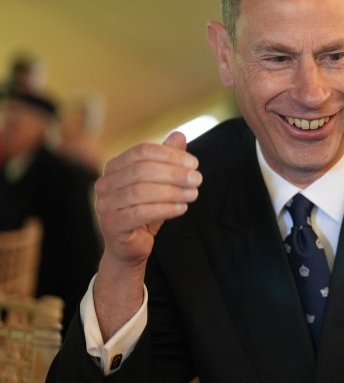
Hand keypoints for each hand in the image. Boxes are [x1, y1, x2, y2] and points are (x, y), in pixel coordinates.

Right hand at [92, 131, 200, 337]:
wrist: (130, 247)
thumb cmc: (145, 212)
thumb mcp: (159, 184)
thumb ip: (167, 160)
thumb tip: (179, 135)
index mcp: (114, 167)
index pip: (142, 151)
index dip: (170, 155)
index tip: (194, 164)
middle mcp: (105, 183)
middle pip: (141, 170)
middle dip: (174, 173)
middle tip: (198, 179)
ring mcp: (105, 204)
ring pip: (141, 191)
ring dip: (172, 191)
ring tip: (193, 194)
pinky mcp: (112, 224)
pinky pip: (140, 212)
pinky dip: (165, 209)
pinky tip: (182, 209)